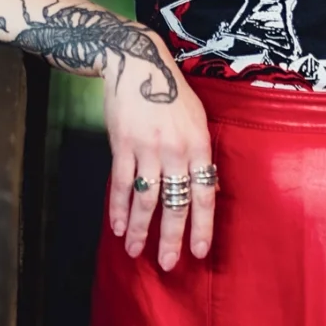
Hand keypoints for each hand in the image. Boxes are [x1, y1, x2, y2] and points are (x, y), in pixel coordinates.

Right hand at [103, 31, 214, 270]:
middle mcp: (175, 150)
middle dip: (170, 237)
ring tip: (134, 251)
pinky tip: (116, 226)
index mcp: (199, 145)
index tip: (198, 252)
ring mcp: (147, 148)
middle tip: (168, 264)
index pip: (205, 194)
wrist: (137, 61)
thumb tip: (208, 189)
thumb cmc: (171, 92)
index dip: (202, 226)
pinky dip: (117, 207)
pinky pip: (119, 183)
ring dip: (139, 229)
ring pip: (145, 198)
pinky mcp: (122, 144)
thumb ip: (200, 154)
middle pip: (175, 203)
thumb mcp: (197, 118)